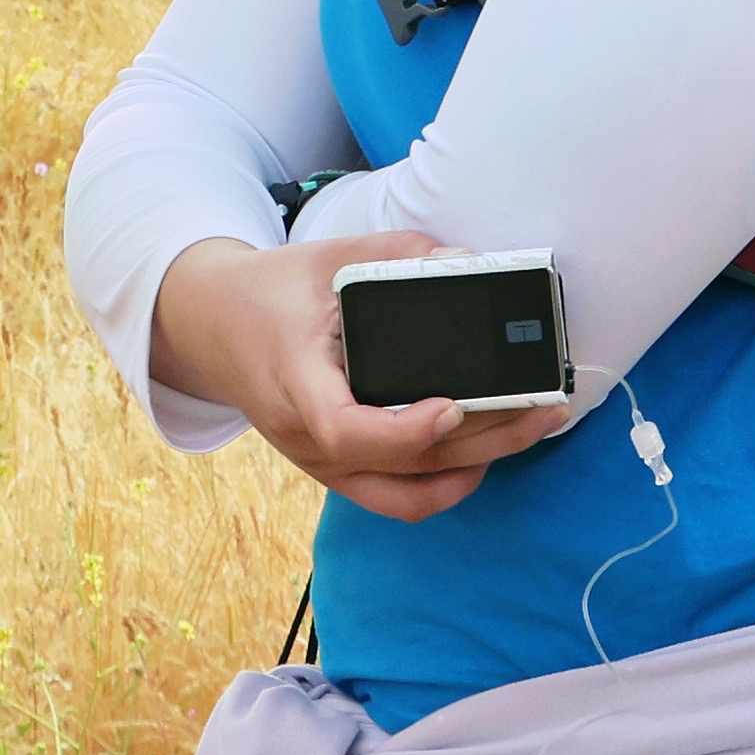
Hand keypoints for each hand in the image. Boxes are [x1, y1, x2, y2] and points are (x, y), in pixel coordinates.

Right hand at [146, 225, 575, 523]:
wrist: (210, 327)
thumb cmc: (271, 292)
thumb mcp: (325, 258)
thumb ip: (396, 257)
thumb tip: (467, 263)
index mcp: (294, 380)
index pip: (345, 429)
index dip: (404, 430)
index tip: (452, 407)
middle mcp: (305, 436)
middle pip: (400, 468)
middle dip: (483, 442)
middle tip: (544, 408)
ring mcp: (320, 463)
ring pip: (406, 494)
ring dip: (476, 467)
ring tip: (530, 427)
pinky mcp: (335, 471)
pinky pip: (397, 498)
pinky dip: (447, 483)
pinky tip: (486, 450)